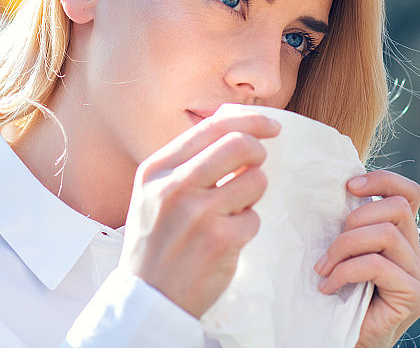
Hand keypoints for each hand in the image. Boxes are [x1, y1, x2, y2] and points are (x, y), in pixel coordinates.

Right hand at [118, 112, 279, 317]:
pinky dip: (246, 227)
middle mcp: (175, 186)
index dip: (250, 120)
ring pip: (255, 180)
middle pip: (240, 144)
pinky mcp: (220, 241)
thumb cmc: (158, 239)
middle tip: (256, 166)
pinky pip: (254, 219)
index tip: (271, 126)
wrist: (148, 299)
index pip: (214, 126)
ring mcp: (198, 214)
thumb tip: (236, 124)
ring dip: (253, 194)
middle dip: (258, 152)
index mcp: (158, 168)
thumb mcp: (156, 190)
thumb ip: (189, 158)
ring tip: (232, 210)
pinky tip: (226, 239)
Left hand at [314, 170, 419, 347]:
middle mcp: (416, 254)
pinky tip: (329, 287)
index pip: (409, 194)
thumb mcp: (344, 252)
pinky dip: (346, 271)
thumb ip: (351, 227)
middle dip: (356, 219)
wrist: (341, 342)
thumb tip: (334, 191)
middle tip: (329, 248)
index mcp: (401, 238)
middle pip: (399, 208)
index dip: (383, 180)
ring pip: (387, 234)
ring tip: (325, 268)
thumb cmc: (337, 298)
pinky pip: (378, 265)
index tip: (348, 186)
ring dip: (346, 247)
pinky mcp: (415, 296)